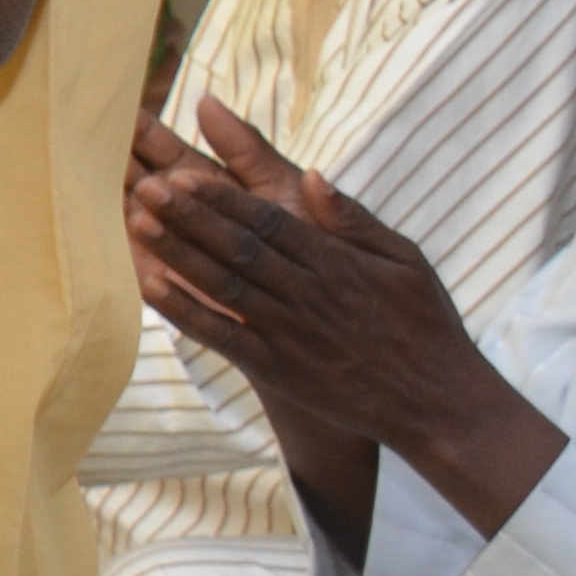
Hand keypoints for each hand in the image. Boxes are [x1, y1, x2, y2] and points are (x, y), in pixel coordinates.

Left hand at [134, 99, 562, 538]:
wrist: (438, 403)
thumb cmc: (424, 325)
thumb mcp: (405, 260)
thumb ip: (354, 219)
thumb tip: (312, 175)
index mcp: (335, 261)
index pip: (268, 220)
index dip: (222, 197)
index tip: (182, 172)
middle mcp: (306, 293)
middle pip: (238, 246)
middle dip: (189, 215)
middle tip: (144, 184)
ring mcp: (289, 332)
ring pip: (224, 285)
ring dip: (178, 253)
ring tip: (137, 222)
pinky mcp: (278, 369)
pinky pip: (224, 337)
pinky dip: (187, 313)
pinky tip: (151, 288)